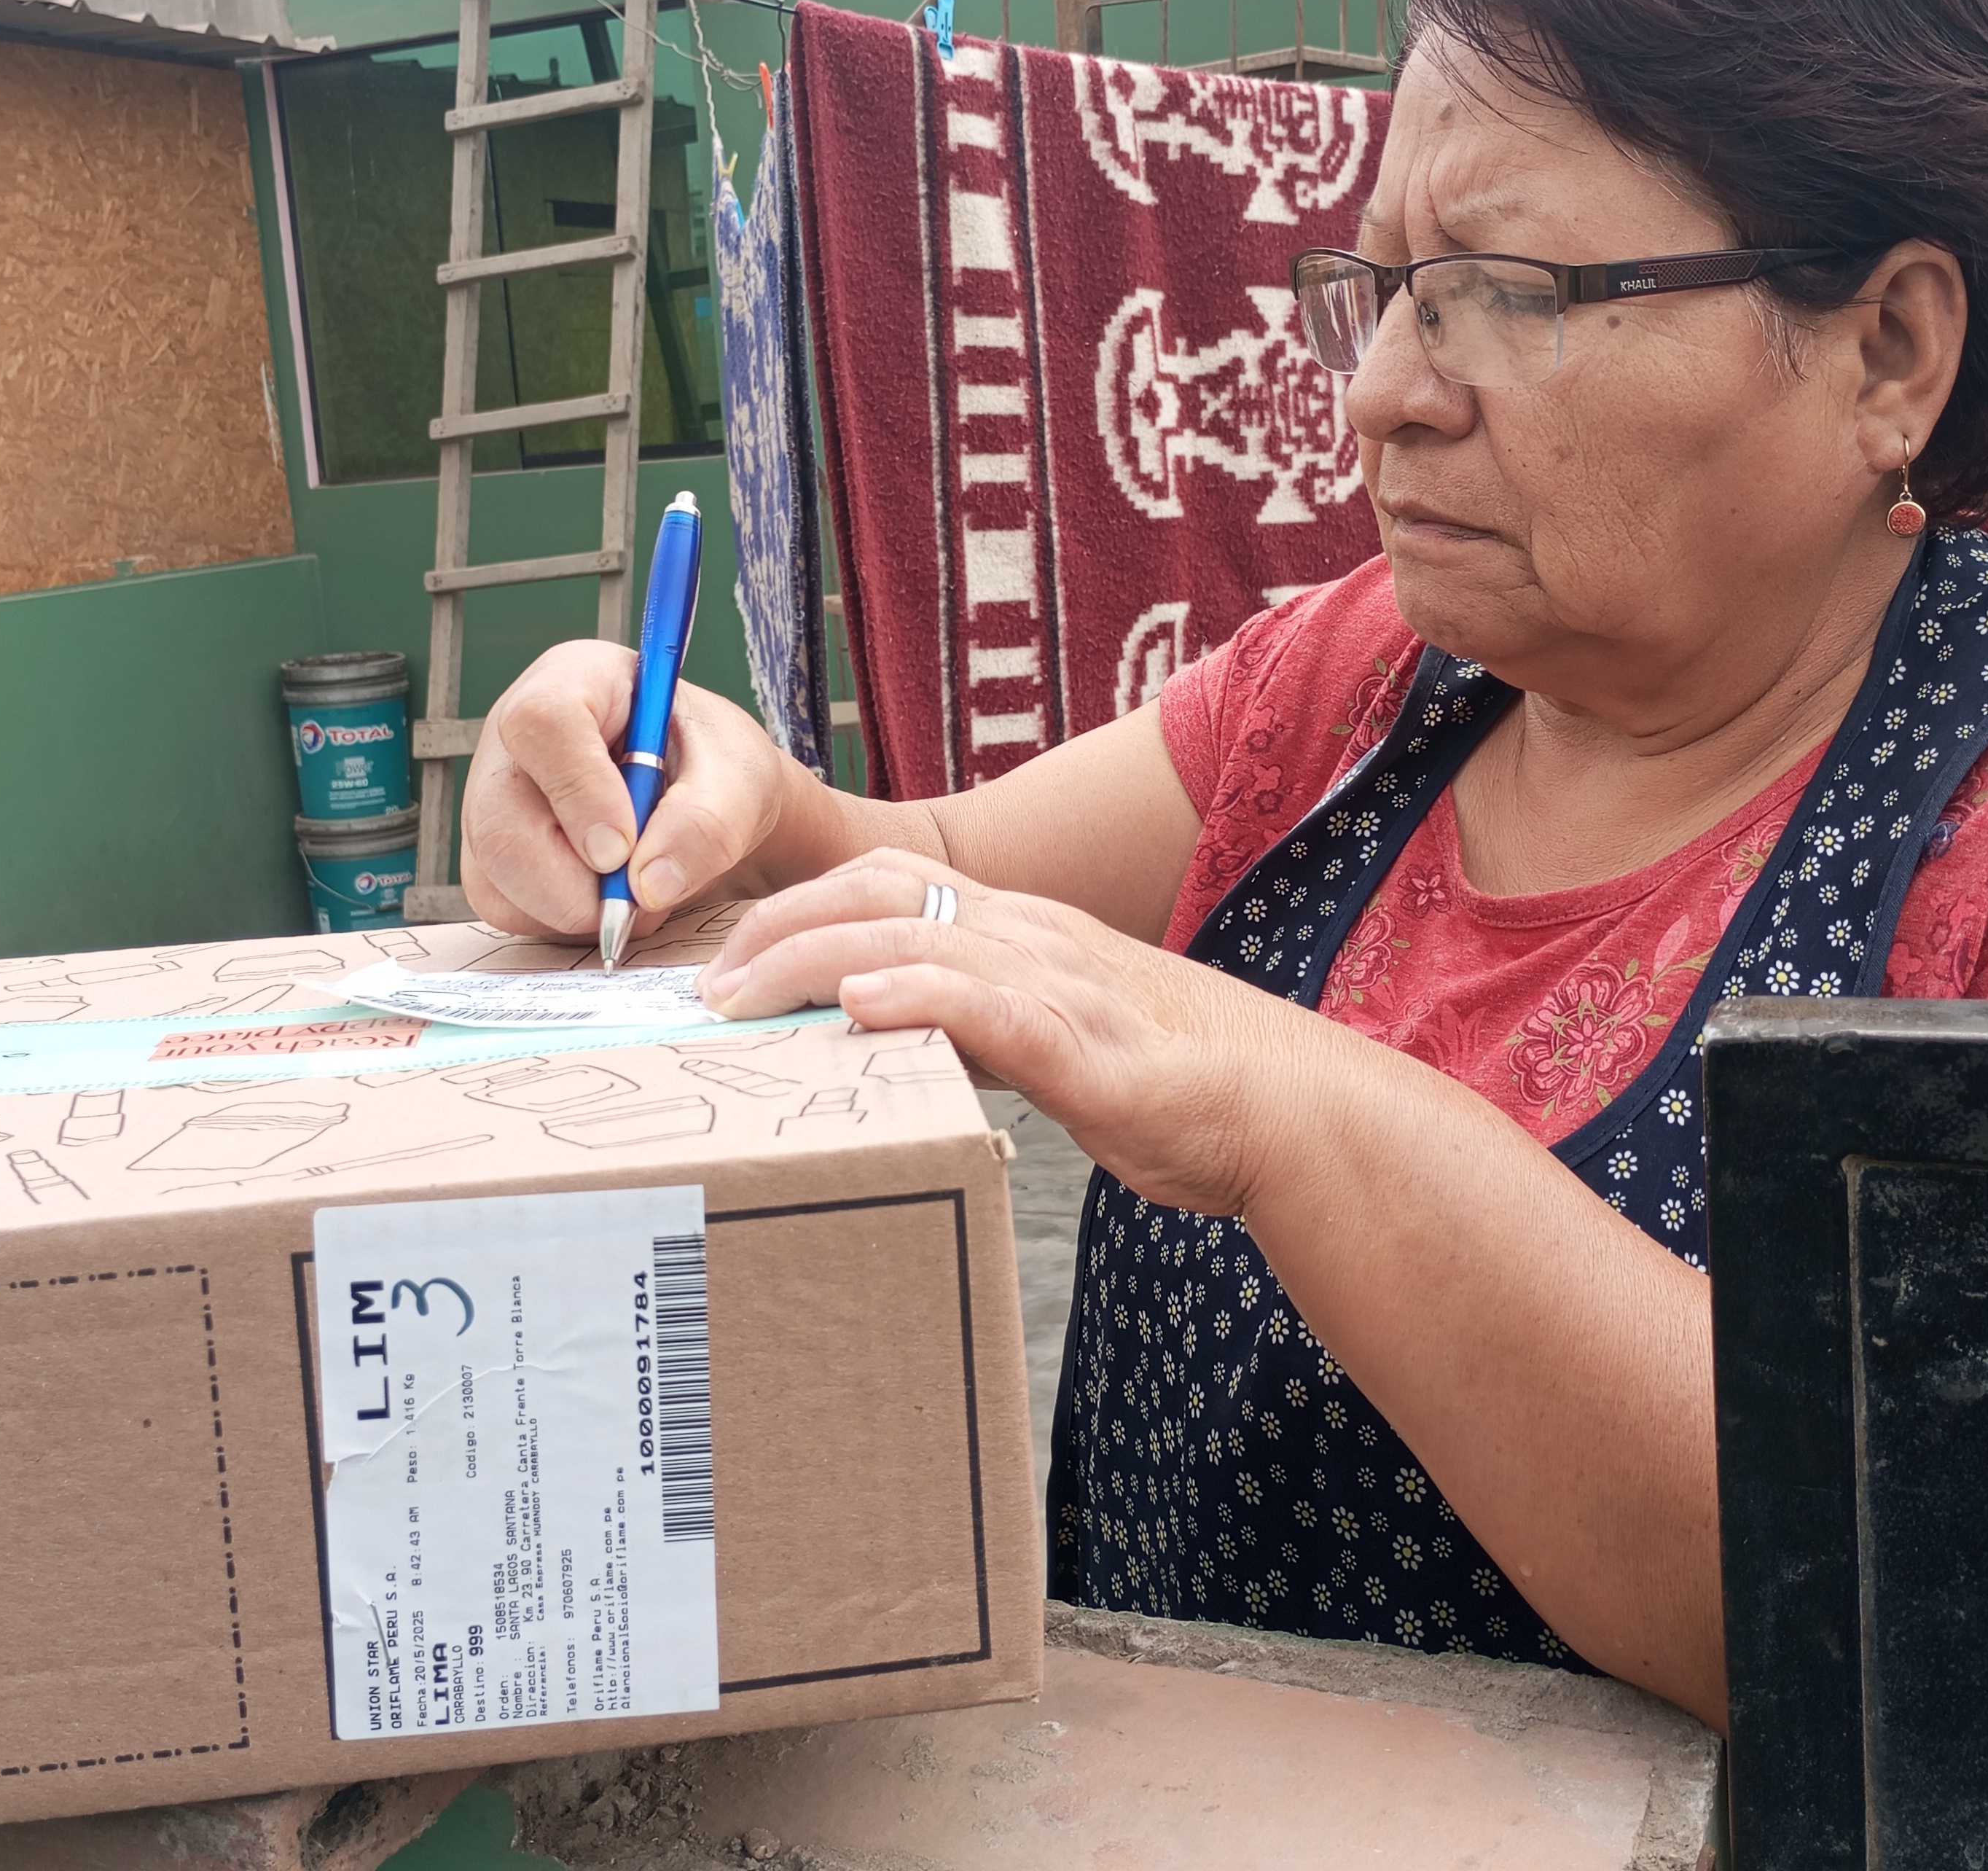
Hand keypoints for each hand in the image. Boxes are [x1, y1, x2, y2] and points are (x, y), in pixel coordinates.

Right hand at [461, 640, 789, 939]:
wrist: (707, 800)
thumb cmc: (716, 766)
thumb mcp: (739, 780)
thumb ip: (706, 823)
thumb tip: (650, 884)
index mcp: (576, 680)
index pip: (544, 722)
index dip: (580, 792)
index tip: (622, 849)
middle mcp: (516, 738)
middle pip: (501, 820)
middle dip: (574, 883)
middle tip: (642, 897)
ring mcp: (492, 799)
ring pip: (496, 876)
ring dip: (576, 908)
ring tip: (639, 887)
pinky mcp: (490, 856)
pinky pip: (506, 907)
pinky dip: (563, 923)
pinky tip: (609, 897)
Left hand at [696, 847, 1311, 1215]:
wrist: (1278, 1106)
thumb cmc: (1167, 1079)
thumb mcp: (1051, 1034)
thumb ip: (976, 1023)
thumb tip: (891, 1033)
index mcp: (1021, 929)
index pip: (890, 881)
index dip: (800, 905)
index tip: (733, 955)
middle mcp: (1031, 935)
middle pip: (881, 890)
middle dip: (780, 925)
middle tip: (709, 983)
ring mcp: (1059, 981)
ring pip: (916, 936)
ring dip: (814, 957)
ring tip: (745, 997)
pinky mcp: (1084, 1043)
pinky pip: (990, 1002)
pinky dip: (917, 994)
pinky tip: (860, 1003)